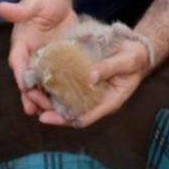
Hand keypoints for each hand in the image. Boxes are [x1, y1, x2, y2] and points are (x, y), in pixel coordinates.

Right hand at [0, 0, 77, 115]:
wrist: (59, 1)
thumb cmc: (43, 0)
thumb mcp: (33, 3)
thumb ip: (20, 9)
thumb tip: (2, 7)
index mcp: (20, 46)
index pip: (18, 63)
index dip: (21, 76)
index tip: (25, 88)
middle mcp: (30, 58)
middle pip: (28, 81)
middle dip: (32, 96)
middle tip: (38, 108)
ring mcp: (45, 63)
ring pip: (42, 86)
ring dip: (45, 101)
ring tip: (51, 115)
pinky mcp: (59, 65)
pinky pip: (58, 83)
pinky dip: (60, 95)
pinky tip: (68, 107)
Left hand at [38, 36, 152, 127]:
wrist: (138, 49)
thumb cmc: (135, 57)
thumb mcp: (126, 61)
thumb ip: (109, 68)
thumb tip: (90, 78)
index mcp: (109, 101)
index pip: (83, 118)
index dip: (64, 119)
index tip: (45, 117)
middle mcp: (97, 100)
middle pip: (70, 112)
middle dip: (50, 109)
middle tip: (31, 100)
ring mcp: (90, 90)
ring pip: (66, 100)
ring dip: (49, 98)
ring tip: (31, 91)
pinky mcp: (85, 79)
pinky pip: (68, 86)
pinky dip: (55, 85)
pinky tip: (41, 78)